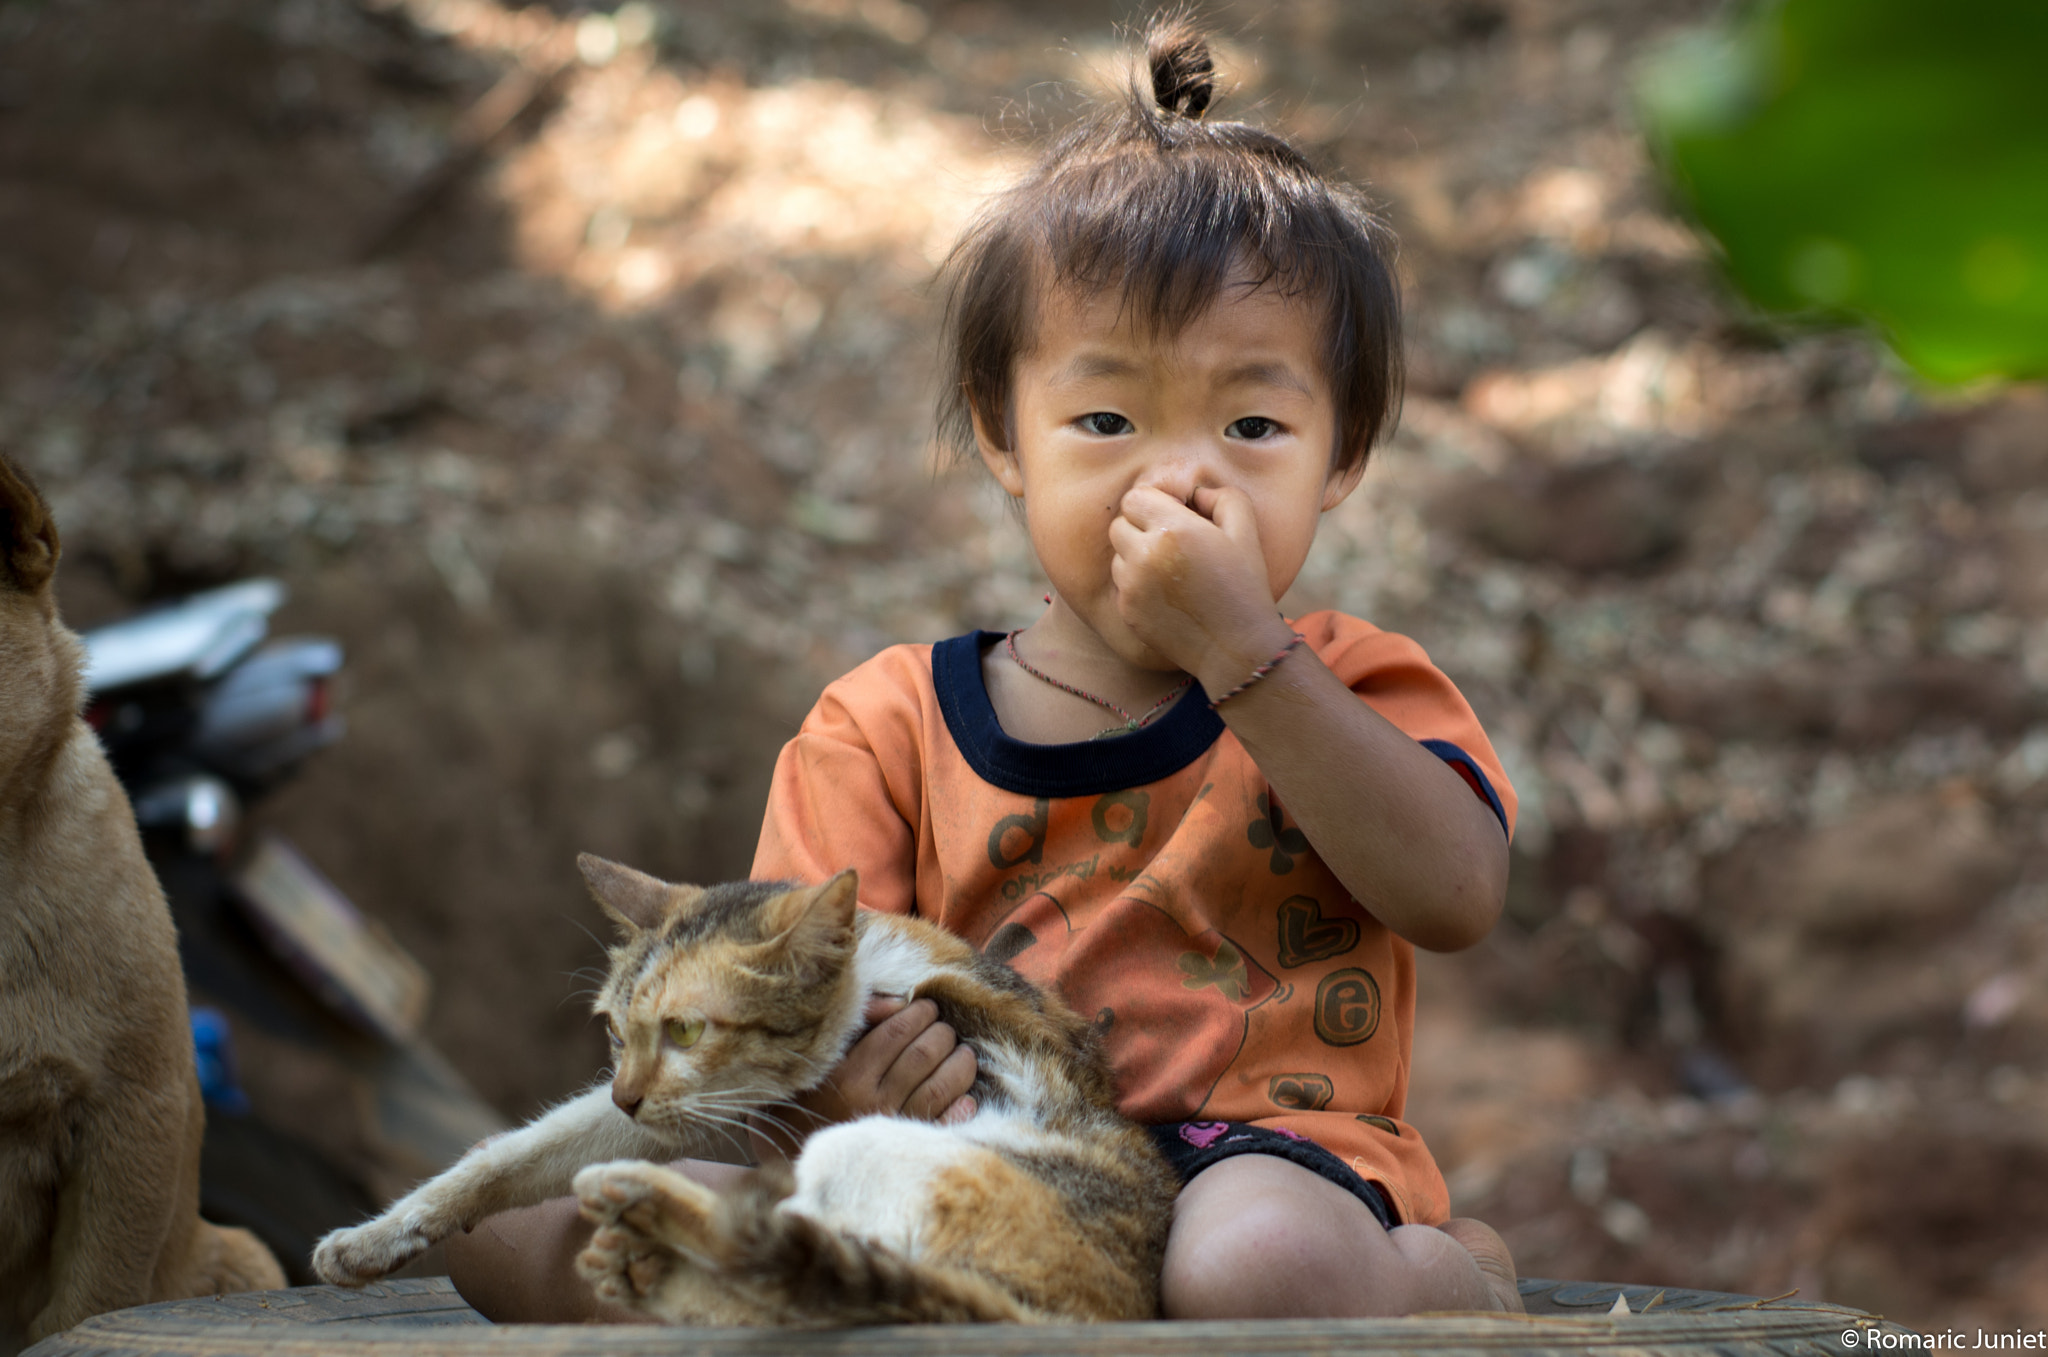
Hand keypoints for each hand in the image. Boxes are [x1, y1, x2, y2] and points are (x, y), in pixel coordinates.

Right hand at [750, 996, 976, 1161]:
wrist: (789, 1162)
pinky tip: (965, 1097)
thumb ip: (856, 1024)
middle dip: (942, 1034)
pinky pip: (943, 1125)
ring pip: (941, 1087)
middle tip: (944, 1028)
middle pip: (923, 1056)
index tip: (925, 1007)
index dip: (918, 1014)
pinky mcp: (905, 1152)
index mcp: (846, 1076)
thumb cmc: (804, 1101)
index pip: (896, 1032)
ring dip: (960, 1064)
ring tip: (962, 1053)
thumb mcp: (818, 1058)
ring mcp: (891, 1129)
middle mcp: (870, 1103)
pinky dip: (960, 1109)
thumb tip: (897, 1004)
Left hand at [1108, 484, 1293, 688]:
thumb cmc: (1244, 585)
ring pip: (1117, 555)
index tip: (1174, 516)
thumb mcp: (1246, 530)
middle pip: (1119, 524)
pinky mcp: (1126, 611)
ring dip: (1136, 556)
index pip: (1134, 498)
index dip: (1153, 503)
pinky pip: (1121, 584)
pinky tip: (1167, 594)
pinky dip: (1137, 584)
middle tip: (1171, 542)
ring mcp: (1131, 586)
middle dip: (1140, 527)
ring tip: (1170, 570)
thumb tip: (1194, 494)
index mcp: (1172, 530)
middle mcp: (1144, 556)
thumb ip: (1221, 497)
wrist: (1235, 647)